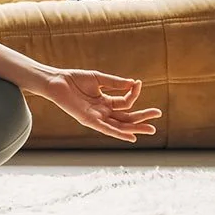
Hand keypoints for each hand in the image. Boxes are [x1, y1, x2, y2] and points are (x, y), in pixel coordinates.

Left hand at [36, 70, 160, 142]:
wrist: (57, 81)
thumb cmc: (75, 79)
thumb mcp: (99, 78)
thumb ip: (115, 83)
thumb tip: (133, 83)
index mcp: (105, 102)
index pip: (126, 102)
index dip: (134, 93)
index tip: (138, 83)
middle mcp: (103, 112)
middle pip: (126, 117)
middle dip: (142, 118)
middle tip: (158, 115)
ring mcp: (96, 117)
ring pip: (119, 125)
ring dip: (135, 128)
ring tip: (151, 129)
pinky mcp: (88, 120)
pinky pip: (106, 129)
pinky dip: (118, 133)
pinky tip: (130, 136)